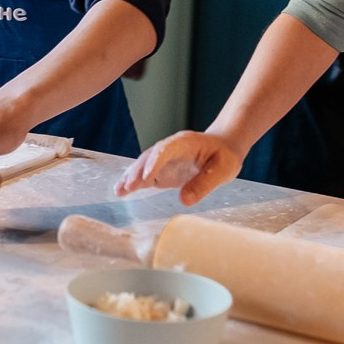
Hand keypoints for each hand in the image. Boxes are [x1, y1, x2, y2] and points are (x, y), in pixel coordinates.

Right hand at [115, 131, 242, 205]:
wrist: (223, 147)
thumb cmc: (224, 156)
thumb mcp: (222, 170)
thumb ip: (204, 183)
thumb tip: (184, 201)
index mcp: (184, 142)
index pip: (166, 150)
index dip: (155, 162)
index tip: (148, 177)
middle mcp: (170, 148)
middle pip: (150, 157)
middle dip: (138, 171)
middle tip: (128, 187)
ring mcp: (164, 158)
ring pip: (144, 165)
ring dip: (131, 177)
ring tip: (119, 190)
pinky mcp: (162, 169)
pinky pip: (146, 175)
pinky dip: (135, 182)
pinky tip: (122, 191)